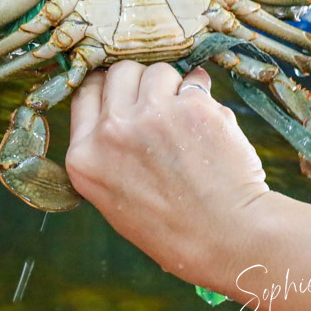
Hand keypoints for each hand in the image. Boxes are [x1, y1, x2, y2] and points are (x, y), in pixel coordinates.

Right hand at [65, 61, 272, 287]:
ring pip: (157, 70)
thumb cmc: (171, 226)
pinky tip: (206, 121)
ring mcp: (152, 115)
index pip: (86, 92)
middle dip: (139, 83)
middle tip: (158, 107)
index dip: (107, 89)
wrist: (227, 240)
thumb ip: (104, 148)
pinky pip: (194, 80)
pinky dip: (202, 94)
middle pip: (119, 72)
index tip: (124, 96)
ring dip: (171, 86)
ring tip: (184, 119)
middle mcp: (112, 131)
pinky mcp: (192, 108)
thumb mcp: (110, 194)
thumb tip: (116, 104)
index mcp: (84, 155)